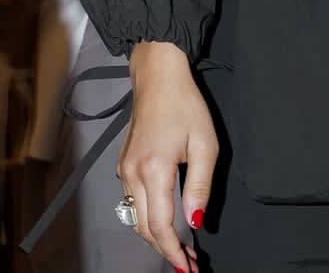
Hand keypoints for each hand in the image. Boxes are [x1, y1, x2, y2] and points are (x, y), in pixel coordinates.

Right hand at [117, 41, 215, 272]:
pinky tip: (166, 219)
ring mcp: (124, 168)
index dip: (173, 252)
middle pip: (143, 227)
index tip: (187, 268)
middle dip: (165, 250)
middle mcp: (132, 173)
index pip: (159, 225)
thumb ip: (200, 186)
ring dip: (155, 236)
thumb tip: (196, 221)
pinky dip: (147, 217)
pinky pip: (132, 200)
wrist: (157, 75)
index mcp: (153, 170)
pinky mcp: (124, 163)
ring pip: (135, 216)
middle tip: (188, 262)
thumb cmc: (185, 104)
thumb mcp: (205, 144)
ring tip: (181, 246)